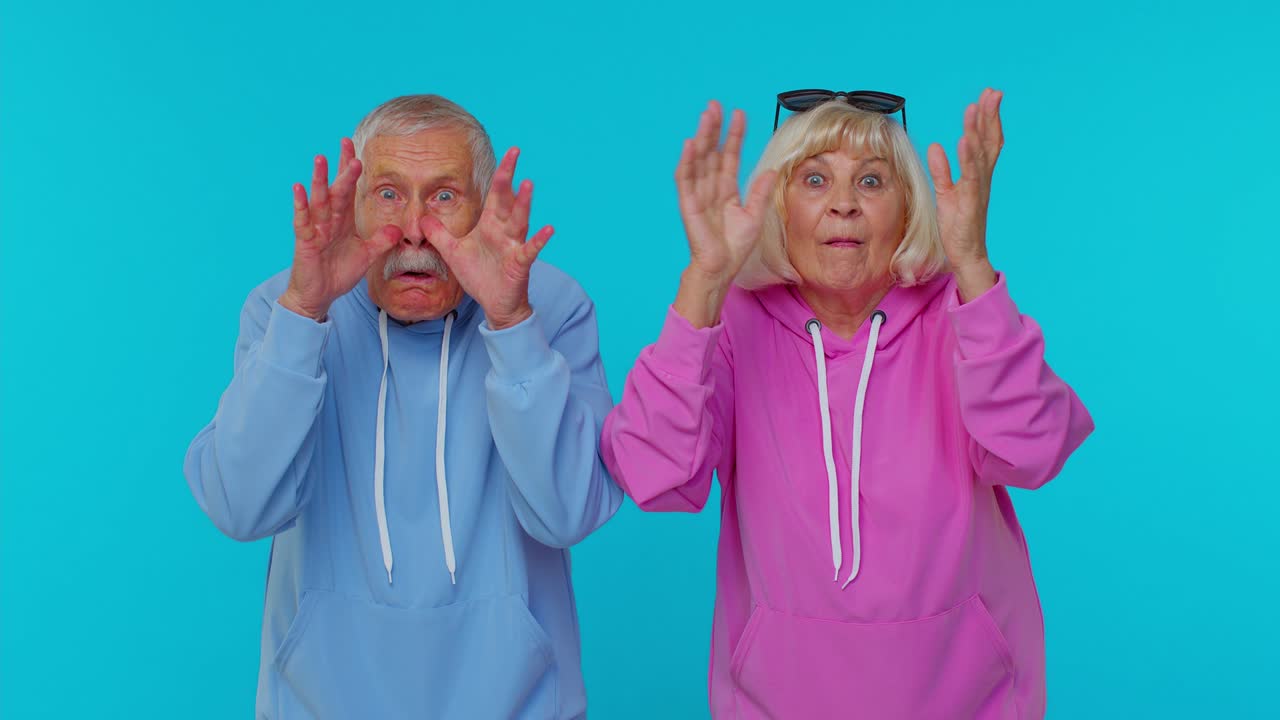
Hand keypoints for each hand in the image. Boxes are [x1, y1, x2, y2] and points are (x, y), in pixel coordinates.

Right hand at [280, 138, 402, 320]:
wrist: (319, 295)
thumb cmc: (338, 272)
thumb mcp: (366, 256)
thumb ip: (381, 241)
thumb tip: (399, 229)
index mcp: (344, 221)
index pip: (349, 191)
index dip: (352, 171)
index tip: (357, 150)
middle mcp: (329, 220)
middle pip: (336, 189)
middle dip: (342, 168)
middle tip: (345, 143)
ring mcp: (315, 229)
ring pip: (319, 200)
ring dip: (320, 179)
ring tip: (321, 158)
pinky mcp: (305, 241)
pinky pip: (302, 221)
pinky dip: (301, 205)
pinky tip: (298, 188)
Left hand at [420, 147, 551, 330]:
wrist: (494, 303)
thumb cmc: (479, 276)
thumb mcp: (452, 252)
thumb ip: (438, 234)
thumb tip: (420, 218)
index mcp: (489, 225)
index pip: (495, 194)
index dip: (501, 173)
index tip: (509, 151)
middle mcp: (503, 231)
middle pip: (507, 200)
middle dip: (509, 177)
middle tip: (514, 153)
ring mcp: (513, 246)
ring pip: (519, 221)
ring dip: (523, 203)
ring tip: (528, 184)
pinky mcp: (519, 263)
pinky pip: (530, 250)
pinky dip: (539, 240)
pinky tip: (548, 229)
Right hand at [677, 101, 776, 284]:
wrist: (721, 268)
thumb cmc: (736, 247)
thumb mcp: (755, 215)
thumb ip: (761, 192)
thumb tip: (772, 169)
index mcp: (726, 190)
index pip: (730, 156)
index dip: (734, 135)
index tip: (740, 114)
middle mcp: (711, 188)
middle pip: (712, 151)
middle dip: (714, 128)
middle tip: (716, 104)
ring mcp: (698, 194)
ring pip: (699, 159)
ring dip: (702, 137)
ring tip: (706, 115)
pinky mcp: (688, 204)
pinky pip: (686, 179)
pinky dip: (687, 161)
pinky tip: (691, 144)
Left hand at [927, 88, 1002, 300]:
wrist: (966, 253)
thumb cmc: (958, 224)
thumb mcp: (945, 192)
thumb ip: (941, 170)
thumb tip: (936, 147)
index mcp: (977, 175)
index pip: (986, 141)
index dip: (987, 119)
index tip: (987, 97)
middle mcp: (982, 178)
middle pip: (989, 141)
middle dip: (990, 116)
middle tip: (992, 92)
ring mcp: (978, 188)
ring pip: (980, 153)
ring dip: (978, 129)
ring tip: (975, 107)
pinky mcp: (970, 200)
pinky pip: (969, 174)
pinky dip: (967, 156)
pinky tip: (964, 139)